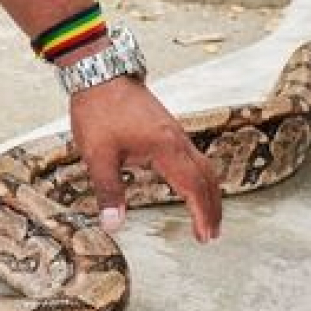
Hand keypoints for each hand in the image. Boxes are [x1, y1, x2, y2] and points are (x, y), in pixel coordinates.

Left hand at [69, 78, 221, 241]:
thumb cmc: (98, 112)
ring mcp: (174, 132)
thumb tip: (113, 225)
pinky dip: (199, 177)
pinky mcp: (167, 128)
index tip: (205, 236)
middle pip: (207, 178)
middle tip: (212, 235)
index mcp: (165, 148)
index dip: (202, 214)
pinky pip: (193, 157)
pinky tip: (190, 186)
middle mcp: (177, 140)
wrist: (99, 73)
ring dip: (209, 192)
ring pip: (203, 166)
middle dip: (212, 207)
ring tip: (207, 216)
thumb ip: (108, 192)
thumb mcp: (98, 156)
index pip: (194, 187)